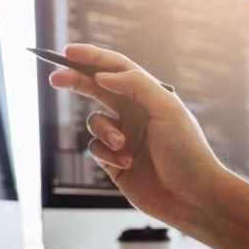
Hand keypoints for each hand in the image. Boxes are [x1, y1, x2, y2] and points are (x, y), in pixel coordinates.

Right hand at [48, 44, 248, 248]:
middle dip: (76, 81)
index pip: (116, 68)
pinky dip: (106, 153)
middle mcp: (134, 113)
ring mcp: (123, 136)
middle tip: (56, 78)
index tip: (69, 51)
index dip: (92, 57)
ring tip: (124, 146)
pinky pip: (95, 148)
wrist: (192, 196)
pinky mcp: (114, 160)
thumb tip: (102, 76)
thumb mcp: (167, 108)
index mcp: (148, 96)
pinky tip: (126, 162)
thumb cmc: (187, 151)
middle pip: (96, 88)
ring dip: (104, 132)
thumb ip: (135, 85)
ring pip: (94, 122)